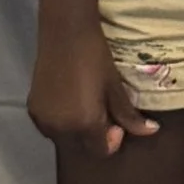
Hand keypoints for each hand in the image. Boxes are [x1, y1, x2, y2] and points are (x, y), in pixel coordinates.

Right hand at [28, 26, 155, 157]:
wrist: (65, 32)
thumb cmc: (95, 57)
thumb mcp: (115, 86)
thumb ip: (129, 115)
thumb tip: (151, 132)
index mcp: (84, 124)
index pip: (101, 151)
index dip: (112, 139)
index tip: (116, 121)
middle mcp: (60, 129)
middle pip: (82, 146)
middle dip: (94, 135)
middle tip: (102, 109)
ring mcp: (43, 120)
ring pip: (65, 138)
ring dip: (76, 130)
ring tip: (84, 103)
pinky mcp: (32, 109)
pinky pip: (50, 127)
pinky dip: (61, 121)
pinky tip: (68, 100)